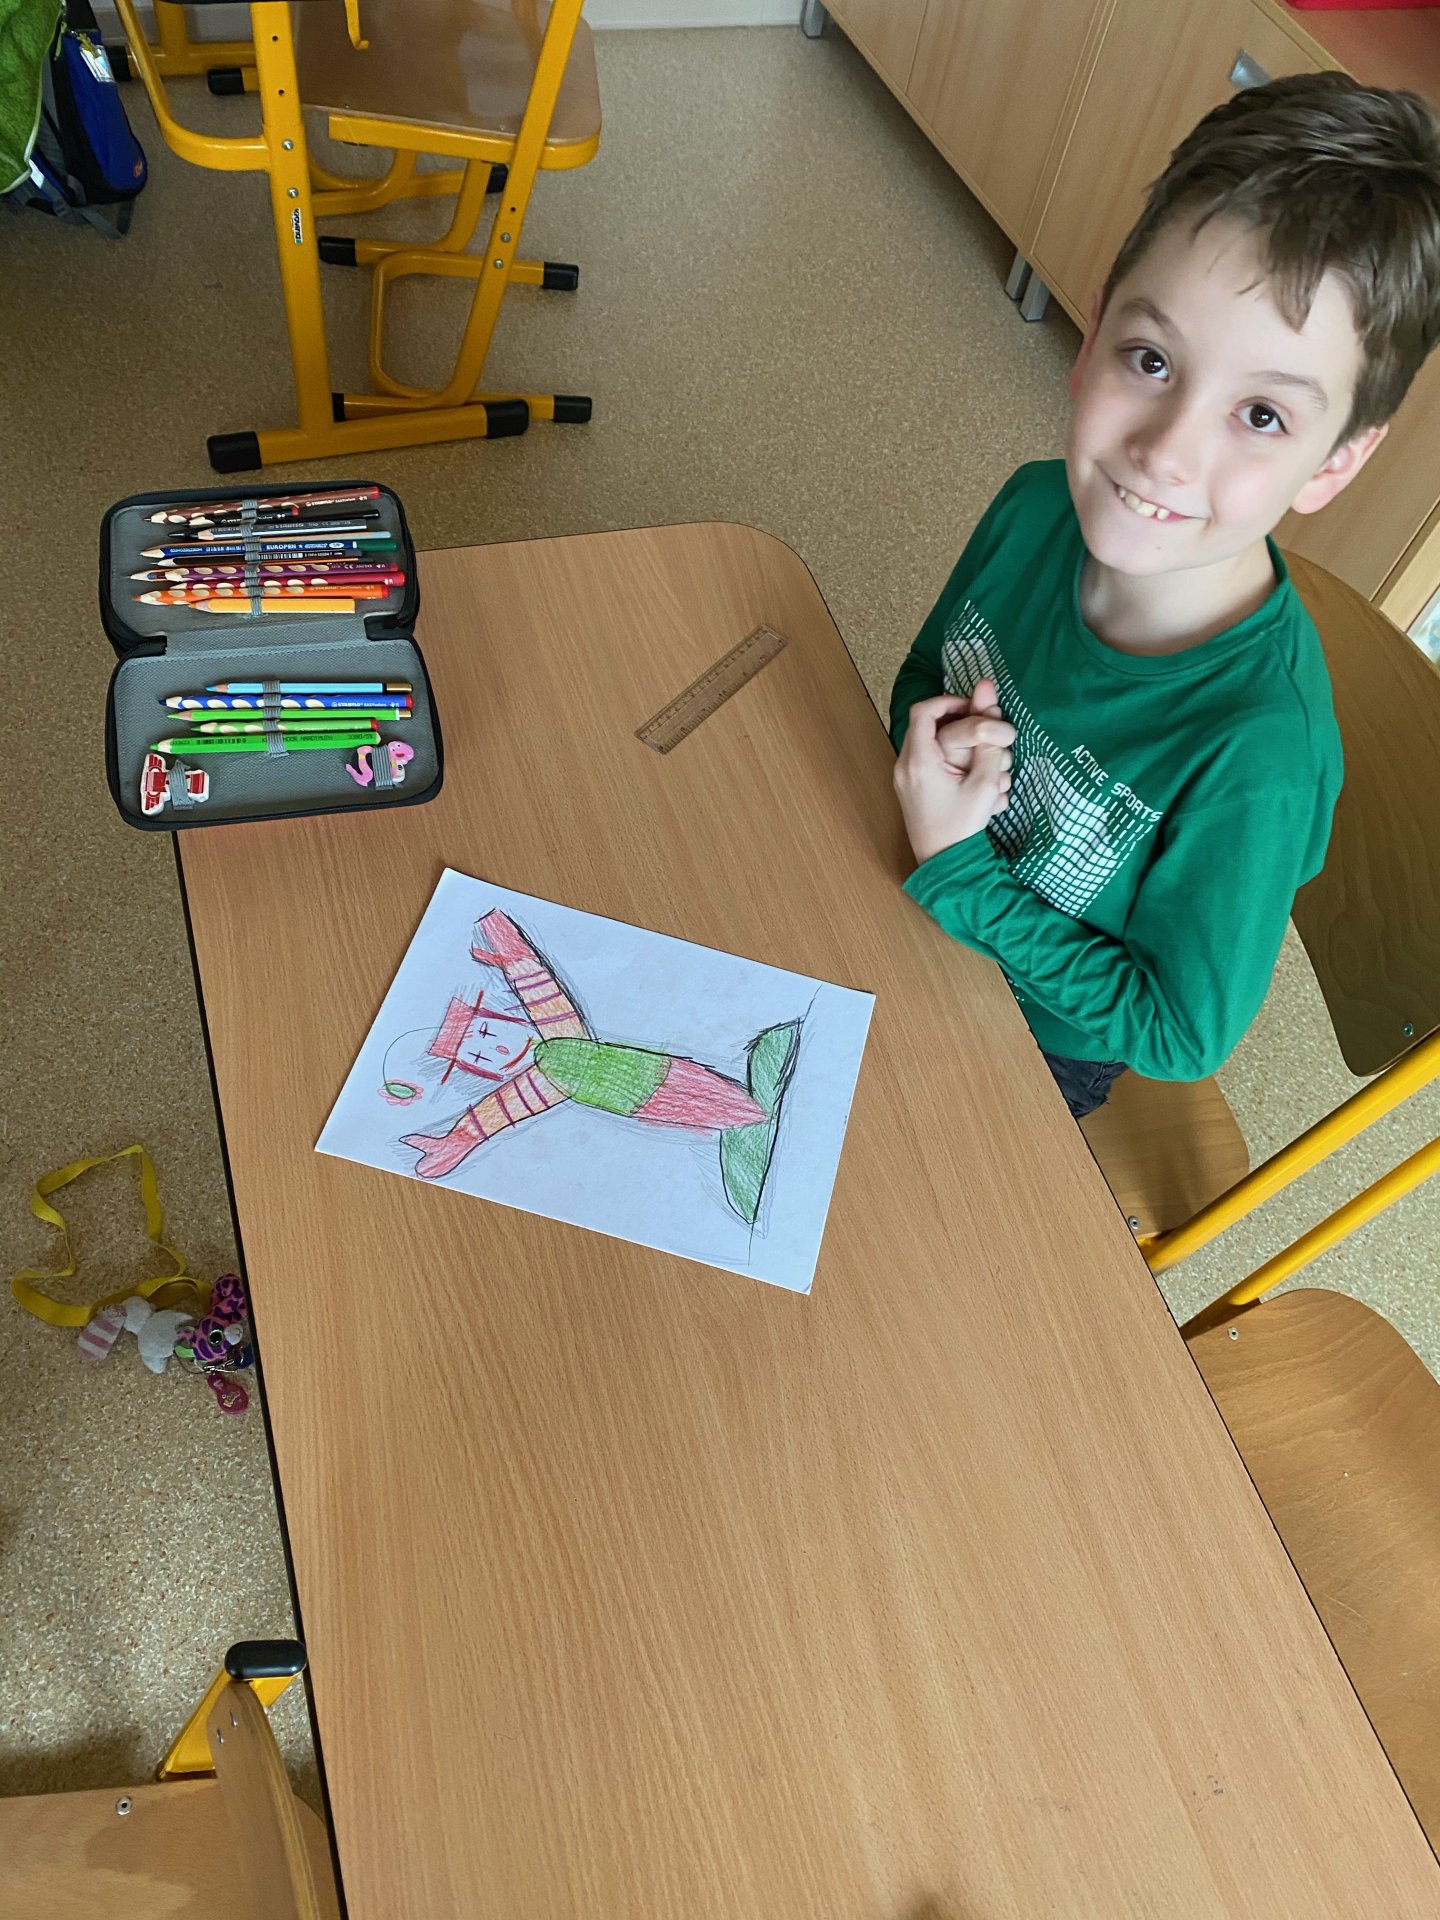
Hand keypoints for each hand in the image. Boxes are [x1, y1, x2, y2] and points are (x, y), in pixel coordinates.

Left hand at [894, 692, 1012, 865]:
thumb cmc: (963, 827)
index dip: (952, 702)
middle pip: (936, 727)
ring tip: (996, 775)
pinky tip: (986, 790)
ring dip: (973, 754)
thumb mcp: (985, 783)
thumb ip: (988, 737)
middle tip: (996, 745)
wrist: (947, 866)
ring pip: (941, 745)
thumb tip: (986, 689)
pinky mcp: (917, 788)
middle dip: (971, 732)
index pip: (925, 710)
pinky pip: (939, 764)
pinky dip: (964, 768)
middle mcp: (907, 766)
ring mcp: (909, 778)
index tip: (978, 712)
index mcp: (918, 762)